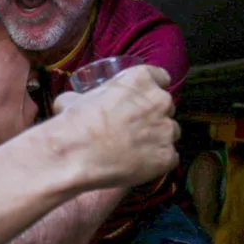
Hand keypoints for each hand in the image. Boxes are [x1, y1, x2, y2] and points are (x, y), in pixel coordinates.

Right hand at [52, 65, 179, 188]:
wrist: (76, 154)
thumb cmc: (74, 123)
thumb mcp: (75, 98)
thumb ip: (86, 97)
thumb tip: (74, 102)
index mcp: (140, 79)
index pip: (160, 77)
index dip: (150, 91)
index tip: (142, 101)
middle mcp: (159, 100)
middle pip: (166, 107)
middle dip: (153, 116)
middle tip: (132, 130)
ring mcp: (166, 129)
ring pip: (170, 132)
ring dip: (156, 139)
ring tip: (133, 150)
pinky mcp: (167, 156)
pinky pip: (168, 157)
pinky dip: (156, 162)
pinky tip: (136, 165)